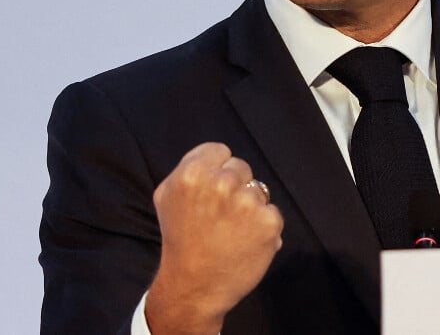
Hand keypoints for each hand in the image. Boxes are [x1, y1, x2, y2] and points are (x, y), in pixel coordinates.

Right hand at [144, 142, 283, 334]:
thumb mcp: (167, 195)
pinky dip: (263, 227)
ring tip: (231, 231)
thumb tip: (217, 156)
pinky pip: (271, 213)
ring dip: (249, 207)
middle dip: (234, 187)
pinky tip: (245, 241)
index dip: (216, 171)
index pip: (221, 151)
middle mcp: (222, 183)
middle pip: (241, 168)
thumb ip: (190, 168)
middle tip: (219, 215)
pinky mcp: (269, 222)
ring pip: (258, 190)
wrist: (193, 287)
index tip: (210, 192)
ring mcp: (248, 202)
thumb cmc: (180, 240)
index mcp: (193, 172)